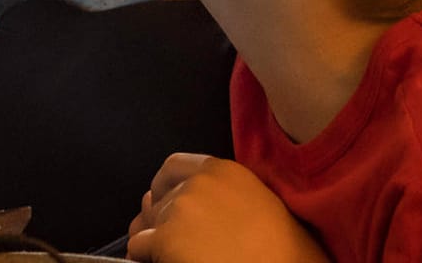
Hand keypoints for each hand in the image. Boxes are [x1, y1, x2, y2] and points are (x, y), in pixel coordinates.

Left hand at [126, 154, 329, 262]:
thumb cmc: (284, 249)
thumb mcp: (257, 202)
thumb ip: (219, 194)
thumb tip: (174, 203)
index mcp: (222, 170)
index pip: (173, 167)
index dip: (165, 188)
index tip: (165, 203)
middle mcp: (196, 184)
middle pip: (158, 199)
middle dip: (161, 219)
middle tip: (175, 241)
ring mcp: (179, 210)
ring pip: (145, 224)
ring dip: (154, 240)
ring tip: (174, 254)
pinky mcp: (166, 239)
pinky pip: (138, 247)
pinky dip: (145, 257)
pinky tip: (166, 262)